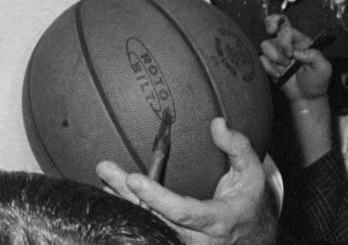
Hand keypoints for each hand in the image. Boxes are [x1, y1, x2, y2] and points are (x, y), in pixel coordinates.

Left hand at [96, 118, 275, 244]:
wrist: (253, 233)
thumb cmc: (249, 199)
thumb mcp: (252, 173)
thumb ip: (238, 147)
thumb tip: (218, 123)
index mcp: (219, 220)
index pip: (184, 212)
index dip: (157, 197)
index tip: (133, 178)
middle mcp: (199, 239)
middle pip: (156, 221)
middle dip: (127, 197)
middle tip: (106, 169)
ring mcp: (186, 244)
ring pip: (148, 230)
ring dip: (122, 206)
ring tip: (103, 181)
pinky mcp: (174, 242)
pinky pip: (148, 233)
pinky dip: (129, 215)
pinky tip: (112, 196)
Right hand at [259, 14, 331, 101]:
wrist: (305, 96)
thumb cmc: (316, 81)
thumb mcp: (323, 68)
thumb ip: (314, 56)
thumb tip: (297, 52)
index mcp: (301, 41)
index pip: (287, 28)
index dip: (285, 38)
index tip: (290, 53)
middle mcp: (287, 44)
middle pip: (272, 29)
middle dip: (276, 41)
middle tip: (284, 53)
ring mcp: (276, 52)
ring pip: (265, 44)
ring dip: (274, 58)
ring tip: (285, 67)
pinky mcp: (268, 62)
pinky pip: (260, 59)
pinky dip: (268, 68)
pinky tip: (278, 74)